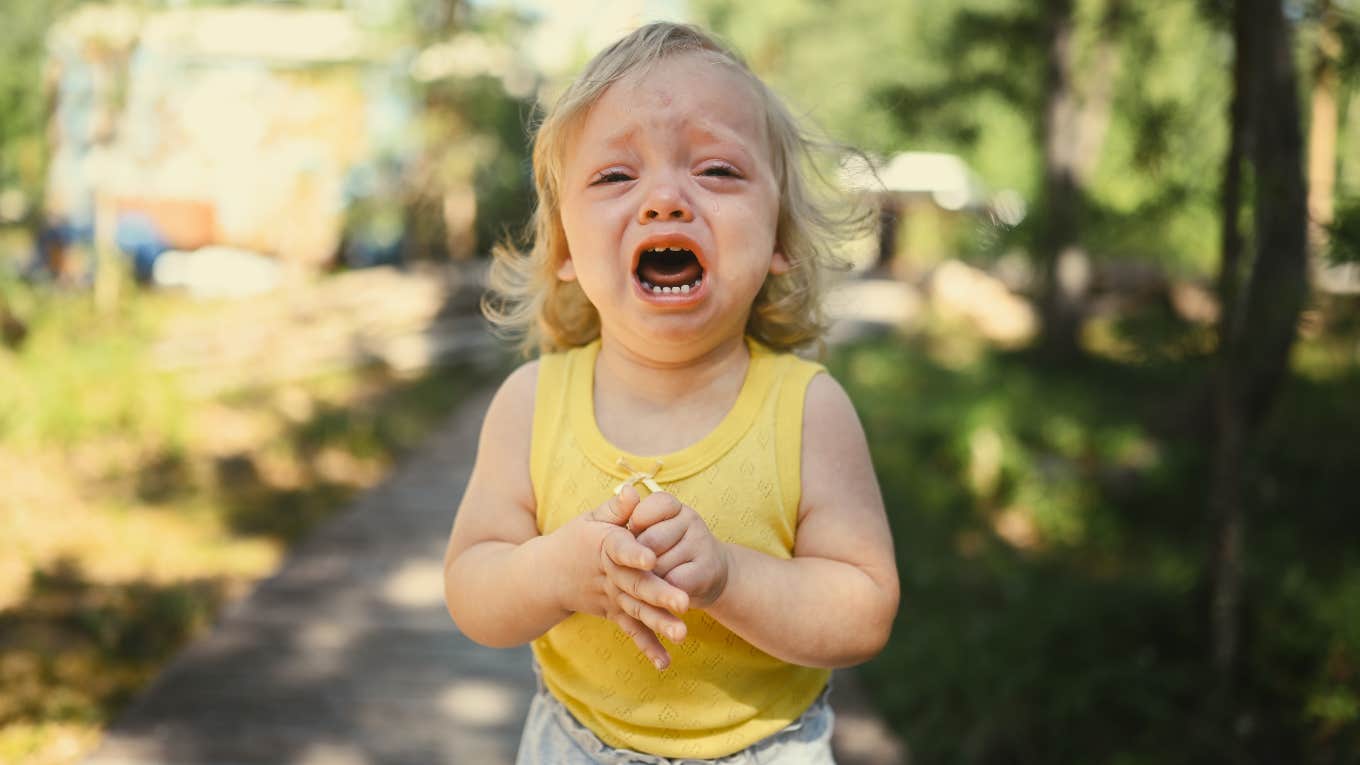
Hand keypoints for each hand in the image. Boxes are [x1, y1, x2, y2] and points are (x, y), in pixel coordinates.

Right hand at [555, 485, 689, 668]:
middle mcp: (608, 576)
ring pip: (637, 612)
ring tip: (683, 634)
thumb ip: (616, 508)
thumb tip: (634, 491)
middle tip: (684, 602)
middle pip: (635, 586)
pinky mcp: (613, 614)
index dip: (634, 553)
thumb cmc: (574, 540)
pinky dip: (647, 647)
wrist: (544, 576)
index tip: (651, 558)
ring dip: (659, 624)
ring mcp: (611, 598)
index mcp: (603, 547)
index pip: (620, 549)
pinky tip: (665, 663)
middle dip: (660, 594)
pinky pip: (631, 632)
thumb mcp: (590, 518)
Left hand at [628, 492, 730, 609]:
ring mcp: (701, 545)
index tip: (635, 534)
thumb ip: (625, 511)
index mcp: (673, 506)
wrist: (705, 577)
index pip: (652, 506)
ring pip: (660, 565)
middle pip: (651, 541)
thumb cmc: (662, 551)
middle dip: (639, 558)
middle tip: (642, 563)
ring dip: (649, 578)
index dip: (637, 524)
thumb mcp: (642, 529)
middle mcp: (691, 520)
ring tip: (655, 576)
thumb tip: (626, 491)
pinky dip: (662, 591)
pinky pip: (672, 583)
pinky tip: (666, 589)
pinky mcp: (707, 572)